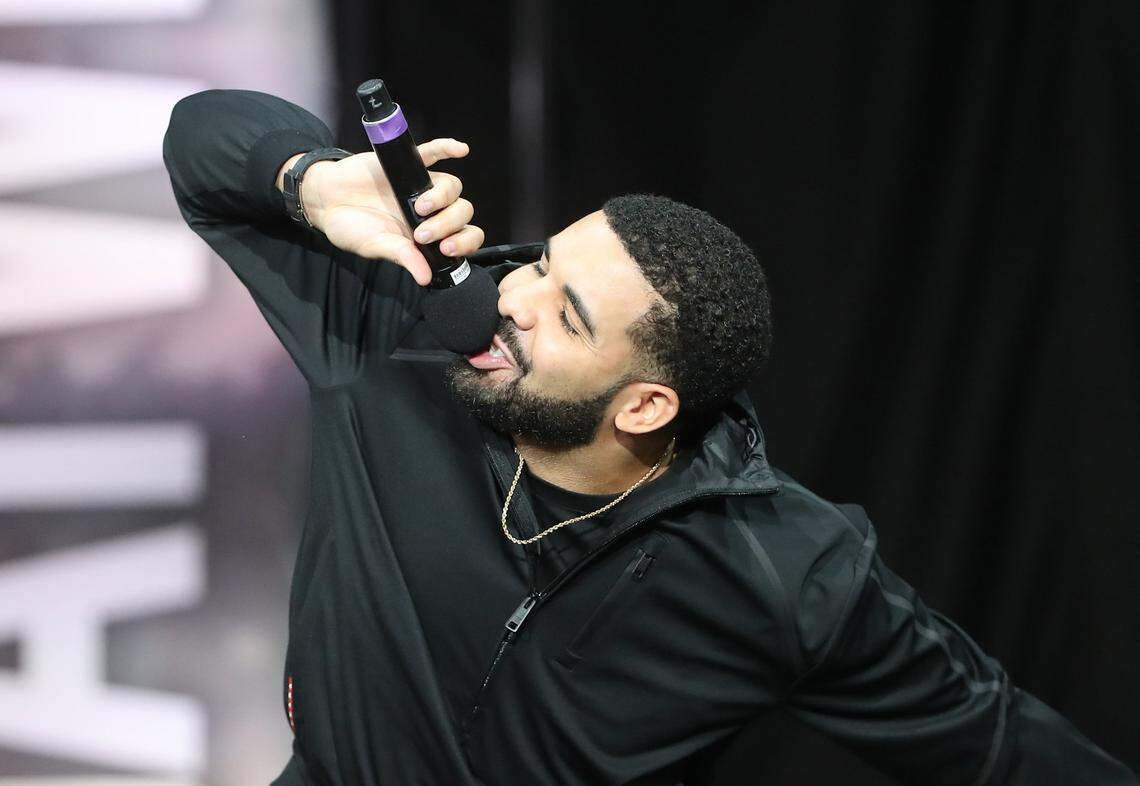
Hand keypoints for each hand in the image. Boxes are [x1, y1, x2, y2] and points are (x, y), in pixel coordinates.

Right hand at [277, 139, 483, 284]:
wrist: (325, 200)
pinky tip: (460, 150)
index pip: (463, 236)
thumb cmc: (351, 227)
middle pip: (461, 211)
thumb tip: (425, 278)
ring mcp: (421, 186)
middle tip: (422, 233)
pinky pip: (433, 152)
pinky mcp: (408, 164)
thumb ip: (403, 257)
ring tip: (420, 206)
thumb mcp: (376, 246)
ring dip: (442, 196)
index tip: (446, 248)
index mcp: (428, 233)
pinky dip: (448, 148)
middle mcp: (432, 210)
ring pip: (452, 186)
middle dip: (447, 224)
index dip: (464, 242)